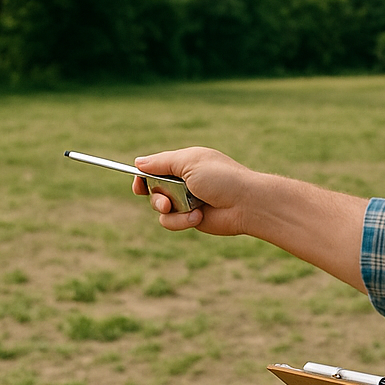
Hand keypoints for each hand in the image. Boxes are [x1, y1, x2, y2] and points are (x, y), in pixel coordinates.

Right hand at [131, 147, 257, 235]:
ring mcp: (187, 201)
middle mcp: (184, 182)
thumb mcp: (190, 162)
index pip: (155, 168)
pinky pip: (171, 222)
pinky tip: (199, 216)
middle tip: (165, 201)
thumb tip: (138, 162)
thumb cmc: (222, 178)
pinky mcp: (191, 219)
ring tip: (186, 208)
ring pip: (159, 209)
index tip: (138, 184)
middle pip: (152, 190)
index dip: (143, 177)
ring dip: (169, 209)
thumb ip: (162, 162)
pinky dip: (181, 220)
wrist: (246, 204)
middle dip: (155, 195)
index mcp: (185, 163)